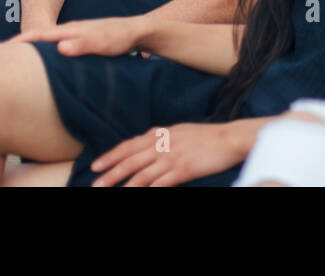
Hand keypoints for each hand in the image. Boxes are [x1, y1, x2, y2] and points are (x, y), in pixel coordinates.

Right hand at [12, 15, 148, 56]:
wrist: (136, 32)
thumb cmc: (120, 38)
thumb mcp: (104, 42)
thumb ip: (84, 44)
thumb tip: (60, 47)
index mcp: (70, 31)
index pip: (39, 34)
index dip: (20, 41)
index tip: (1, 49)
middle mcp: (69, 32)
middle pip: (38, 37)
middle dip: (18, 45)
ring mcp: (73, 37)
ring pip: (46, 43)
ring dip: (30, 50)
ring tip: (12, 63)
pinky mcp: (78, 44)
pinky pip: (55, 48)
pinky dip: (43, 54)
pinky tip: (41, 66)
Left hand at [90, 122, 244, 186]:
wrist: (230, 138)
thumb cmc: (208, 136)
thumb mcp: (180, 130)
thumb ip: (162, 136)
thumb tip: (145, 140)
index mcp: (161, 134)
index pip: (130, 145)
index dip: (111, 155)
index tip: (96, 165)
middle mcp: (163, 144)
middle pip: (130, 160)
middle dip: (111, 173)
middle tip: (95, 184)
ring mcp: (172, 157)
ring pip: (141, 174)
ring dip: (124, 185)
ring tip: (111, 193)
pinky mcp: (183, 170)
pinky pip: (160, 183)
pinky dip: (148, 190)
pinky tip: (139, 194)